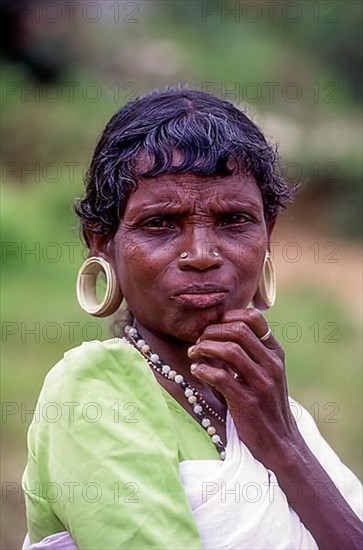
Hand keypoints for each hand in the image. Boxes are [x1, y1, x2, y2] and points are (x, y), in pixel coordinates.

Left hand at [188, 308, 302, 468]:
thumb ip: (250, 353)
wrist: (280, 443)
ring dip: (205, 348)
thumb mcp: (266, 373)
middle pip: (238, 330)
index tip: (212, 326)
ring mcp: (262, 383)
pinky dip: (204, 370)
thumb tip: (218, 331)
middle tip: (198, 341)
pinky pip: (221, 377)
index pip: (254, 318)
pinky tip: (197, 371)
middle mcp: (272, 364)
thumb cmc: (266, 405)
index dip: (228, 316)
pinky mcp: (248, 402)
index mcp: (275, 353)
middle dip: (212, 331)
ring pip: (229, 350)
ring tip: (193, 354)